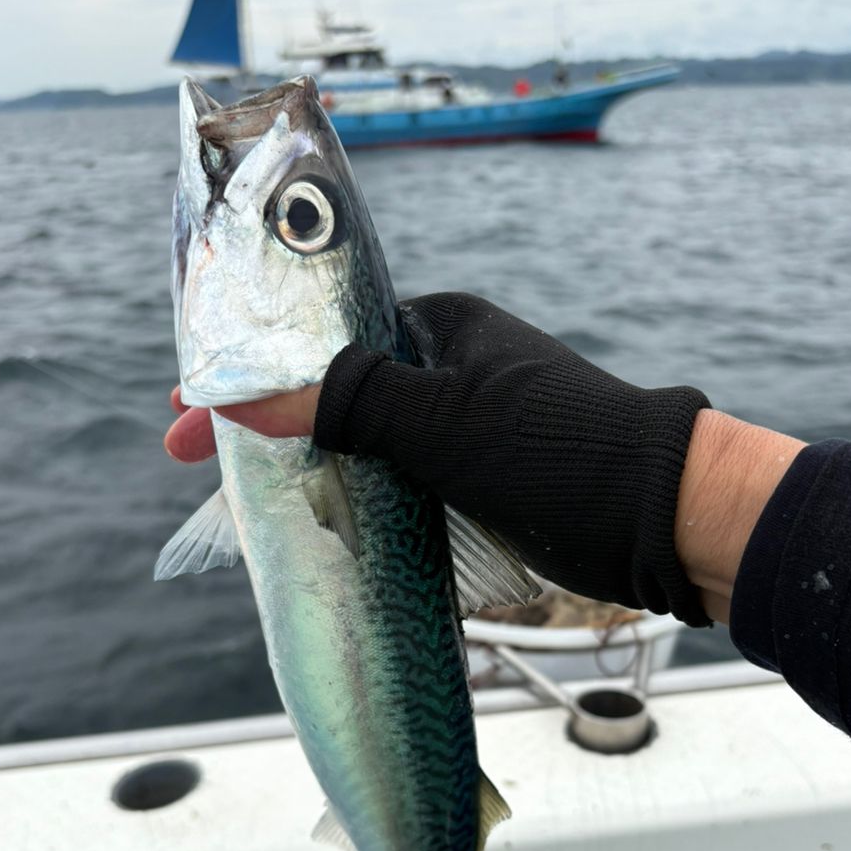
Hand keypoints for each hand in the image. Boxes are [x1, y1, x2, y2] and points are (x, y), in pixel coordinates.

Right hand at [164, 293, 804, 626]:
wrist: (659, 517)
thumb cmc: (557, 449)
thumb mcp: (441, 419)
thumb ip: (348, 401)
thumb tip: (246, 395)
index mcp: (438, 329)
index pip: (324, 337)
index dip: (254, 368)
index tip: (191, 404)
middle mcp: (447, 370)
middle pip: (333, 390)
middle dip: (266, 422)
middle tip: (193, 461)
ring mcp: (462, 428)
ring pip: (362, 442)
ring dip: (306, 464)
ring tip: (240, 496)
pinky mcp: (476, 481)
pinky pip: (395, 484)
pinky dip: (351, 499)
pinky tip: (313, 522)